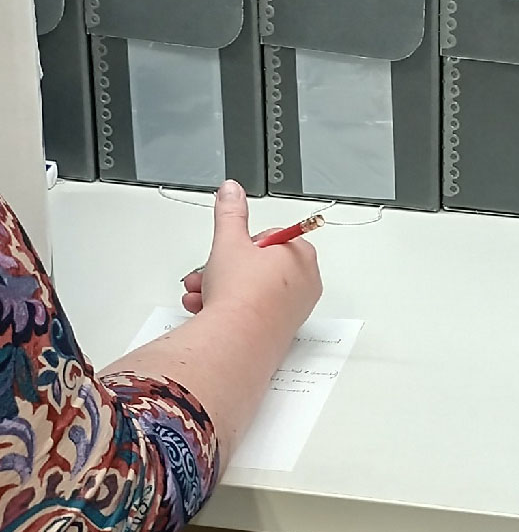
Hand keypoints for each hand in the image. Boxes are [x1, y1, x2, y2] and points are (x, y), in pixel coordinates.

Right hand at [180, 181, 321, 332]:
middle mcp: (305, 282)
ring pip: (253, 289)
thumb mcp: (229, 241)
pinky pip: (254, 311)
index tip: (230, 251)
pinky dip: (230, 308)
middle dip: (224, 268)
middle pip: (259, 265)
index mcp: (301, 255)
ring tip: (199, 293)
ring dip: (219, 288)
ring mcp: (295, 308)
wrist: (237, 341)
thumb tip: (231, 190)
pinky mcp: (280, 330)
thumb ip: (230, 212)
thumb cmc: (242, 292)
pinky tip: (205, 309)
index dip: (243, 244)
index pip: (270, 238)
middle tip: (207, 273)